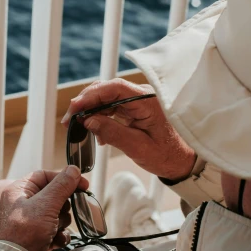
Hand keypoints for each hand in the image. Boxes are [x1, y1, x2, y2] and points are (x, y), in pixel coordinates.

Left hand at [0, 167, 87, 250]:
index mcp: (19, 190)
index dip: (64, 178)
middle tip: (61, 212)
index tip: (82, 184)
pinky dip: (59, 235)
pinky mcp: (38, 236)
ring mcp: (31, 221)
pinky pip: (56, 229)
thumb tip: (73, 170)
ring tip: (54, 229)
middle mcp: (23, 204)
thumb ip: (61, 186)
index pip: (45, 175)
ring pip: (57, 213)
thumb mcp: (46, 204)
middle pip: (54, 195)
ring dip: (61, 222)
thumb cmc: (26, 233)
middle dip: (62, 206)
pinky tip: (55, 240)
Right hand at [62, 78, 195, 181]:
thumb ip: (113, 133)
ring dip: (89, 109)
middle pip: (107, 89)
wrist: (181, 161)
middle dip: (85, 102)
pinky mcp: (133, 108)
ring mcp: (137, 101)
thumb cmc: (166, 155)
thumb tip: (88, 121)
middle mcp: (142, 96)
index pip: (115, 88)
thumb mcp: (138, 148)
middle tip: (69, 120)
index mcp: (148, 101)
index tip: (75, 107)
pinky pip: (111, 105)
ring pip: (106, 97)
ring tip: (75, 125)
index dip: (92, 95)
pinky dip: (98, 115)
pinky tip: (92, 129)